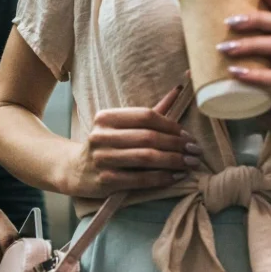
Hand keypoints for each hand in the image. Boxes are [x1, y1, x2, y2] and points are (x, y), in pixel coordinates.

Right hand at [64, 83, 199, 197]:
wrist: (75, 170)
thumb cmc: (107, 144)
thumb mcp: (121, 126)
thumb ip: (149, 112)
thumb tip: (179, 90)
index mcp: (106, 118)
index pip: (146, 116)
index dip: (170, 125)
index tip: (188, 135)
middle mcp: (101, 136)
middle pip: (148, 137)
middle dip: (177, 145)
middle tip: (195, 151)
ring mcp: (102, 159)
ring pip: (147, 158)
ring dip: (174, 161)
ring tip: (190, 164)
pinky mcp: (106, 180)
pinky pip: (141, 179)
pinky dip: (162, 178)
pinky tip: (176, 177)